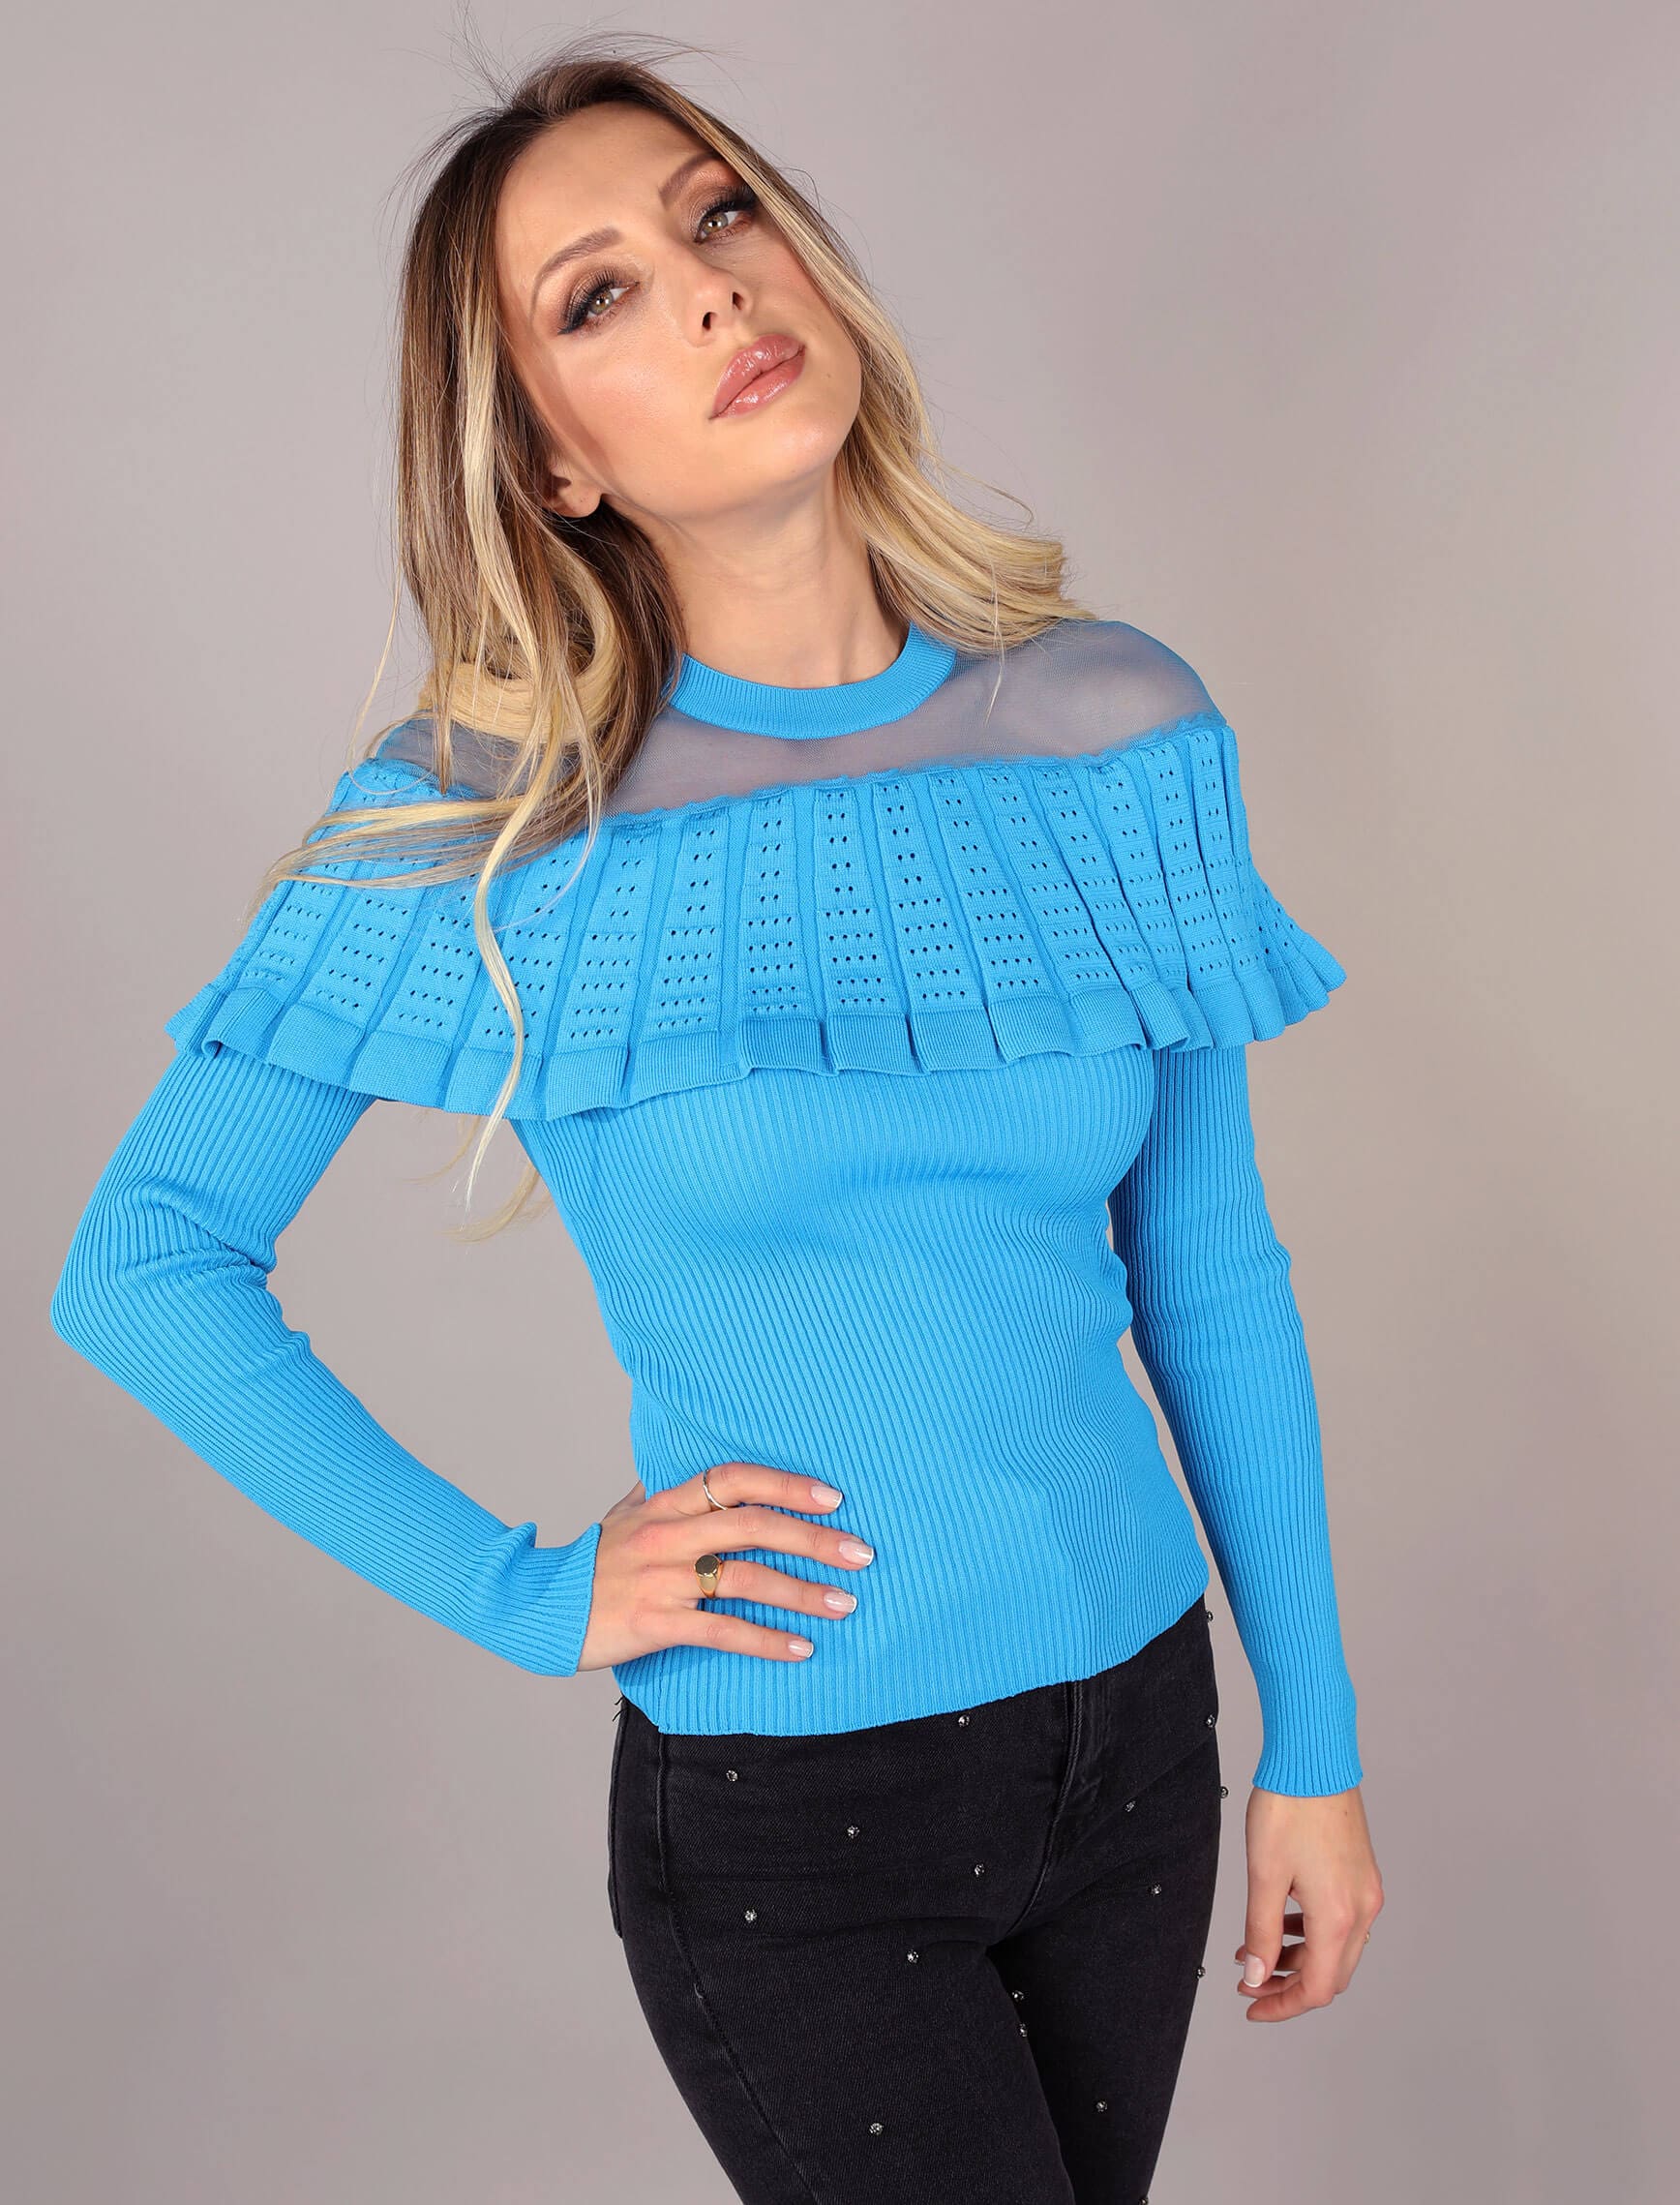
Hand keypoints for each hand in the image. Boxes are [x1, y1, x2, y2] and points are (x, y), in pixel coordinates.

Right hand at [576, 1461, 875, 1672]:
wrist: (535, 1606)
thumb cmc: (588, 1563)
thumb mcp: (623, 1516)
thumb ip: (661, 1493)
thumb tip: (691, 1474)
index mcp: (665, 1504)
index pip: (734, 1479)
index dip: (786, 1484)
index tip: (832, 1496)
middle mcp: (668, 1535)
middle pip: (753, 1526)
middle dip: (813, 1538)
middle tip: (861, 1553)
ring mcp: (662, 1579)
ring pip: (744, 1577)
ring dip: (801, 1592)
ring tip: (844, 1604)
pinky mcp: (655, 1623)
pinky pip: (721, 1630)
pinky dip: (765, 1640)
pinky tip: (800, 1649)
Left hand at [1233, 1783, 1383, 2020]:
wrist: (1314, 1758)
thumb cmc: (1288, 1808)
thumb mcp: (1264, 1874)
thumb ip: (1262, 1931)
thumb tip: (1258, 1974)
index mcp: (1338, 1917)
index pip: (1316, 1988)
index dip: (1282, 2006)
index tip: (1251, 2004)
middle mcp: (1362, 1909)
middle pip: (1331, 1975)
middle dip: (1290, 1986)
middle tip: (1252, 1981)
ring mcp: (1366, 1891)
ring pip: (1337, 1948)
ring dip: (1300, 1958)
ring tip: (1258, 1948)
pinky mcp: (1362, 1873)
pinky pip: (1342, 1921)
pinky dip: (1313, 1931)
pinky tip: (1283, 1918)